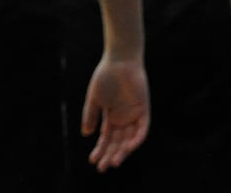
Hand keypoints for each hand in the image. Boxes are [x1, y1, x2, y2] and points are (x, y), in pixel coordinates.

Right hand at [80, 55, 148, 171]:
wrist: (119, 61)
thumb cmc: (105, 77)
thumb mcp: (94, 98)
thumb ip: (90, 115)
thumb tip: (87, 135)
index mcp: (110, 117)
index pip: (106, 138)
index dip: (100, 149)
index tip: (92, 160)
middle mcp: (123, 119)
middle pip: (117, 142)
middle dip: (110, 155)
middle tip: (103, 168)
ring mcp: (133, 116)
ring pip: (129, 140)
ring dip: (122, 152)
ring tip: (114, 162)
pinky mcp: (144, 112)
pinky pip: (142, 130)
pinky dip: (136, 140)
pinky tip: (129, 147)